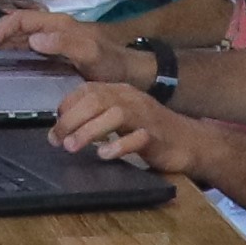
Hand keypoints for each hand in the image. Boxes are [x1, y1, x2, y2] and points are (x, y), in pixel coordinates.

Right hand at [0, 5, 122, 72]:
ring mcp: (49, 38)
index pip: (20, 20)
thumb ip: (66, 44)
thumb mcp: (93, 53)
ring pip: (12, 34)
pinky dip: (2, 48)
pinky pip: (20, 45)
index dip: (1, 31)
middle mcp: (49, 27)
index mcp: (57, 24)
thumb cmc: (113, 62)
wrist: (129, 69)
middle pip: (10, 24)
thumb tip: (34, 38)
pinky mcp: (49, 50)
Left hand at [54, 81, 232, 186]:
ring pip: (114, 114)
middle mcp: (131, 99)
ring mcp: (145, 117)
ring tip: (72, 147)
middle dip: (72, 120)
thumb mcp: (121, 119)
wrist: (191, 142)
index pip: (87, 90)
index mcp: (121, 92)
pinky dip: (118, 145)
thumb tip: (62, 128)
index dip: (67, 106)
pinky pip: (137, 138)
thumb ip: (96, 118)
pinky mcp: (157, 137)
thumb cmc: (150, 131)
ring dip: (89, 131)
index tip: (54, 125)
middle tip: (57, 140)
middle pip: (96, 100)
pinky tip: (104, 154)